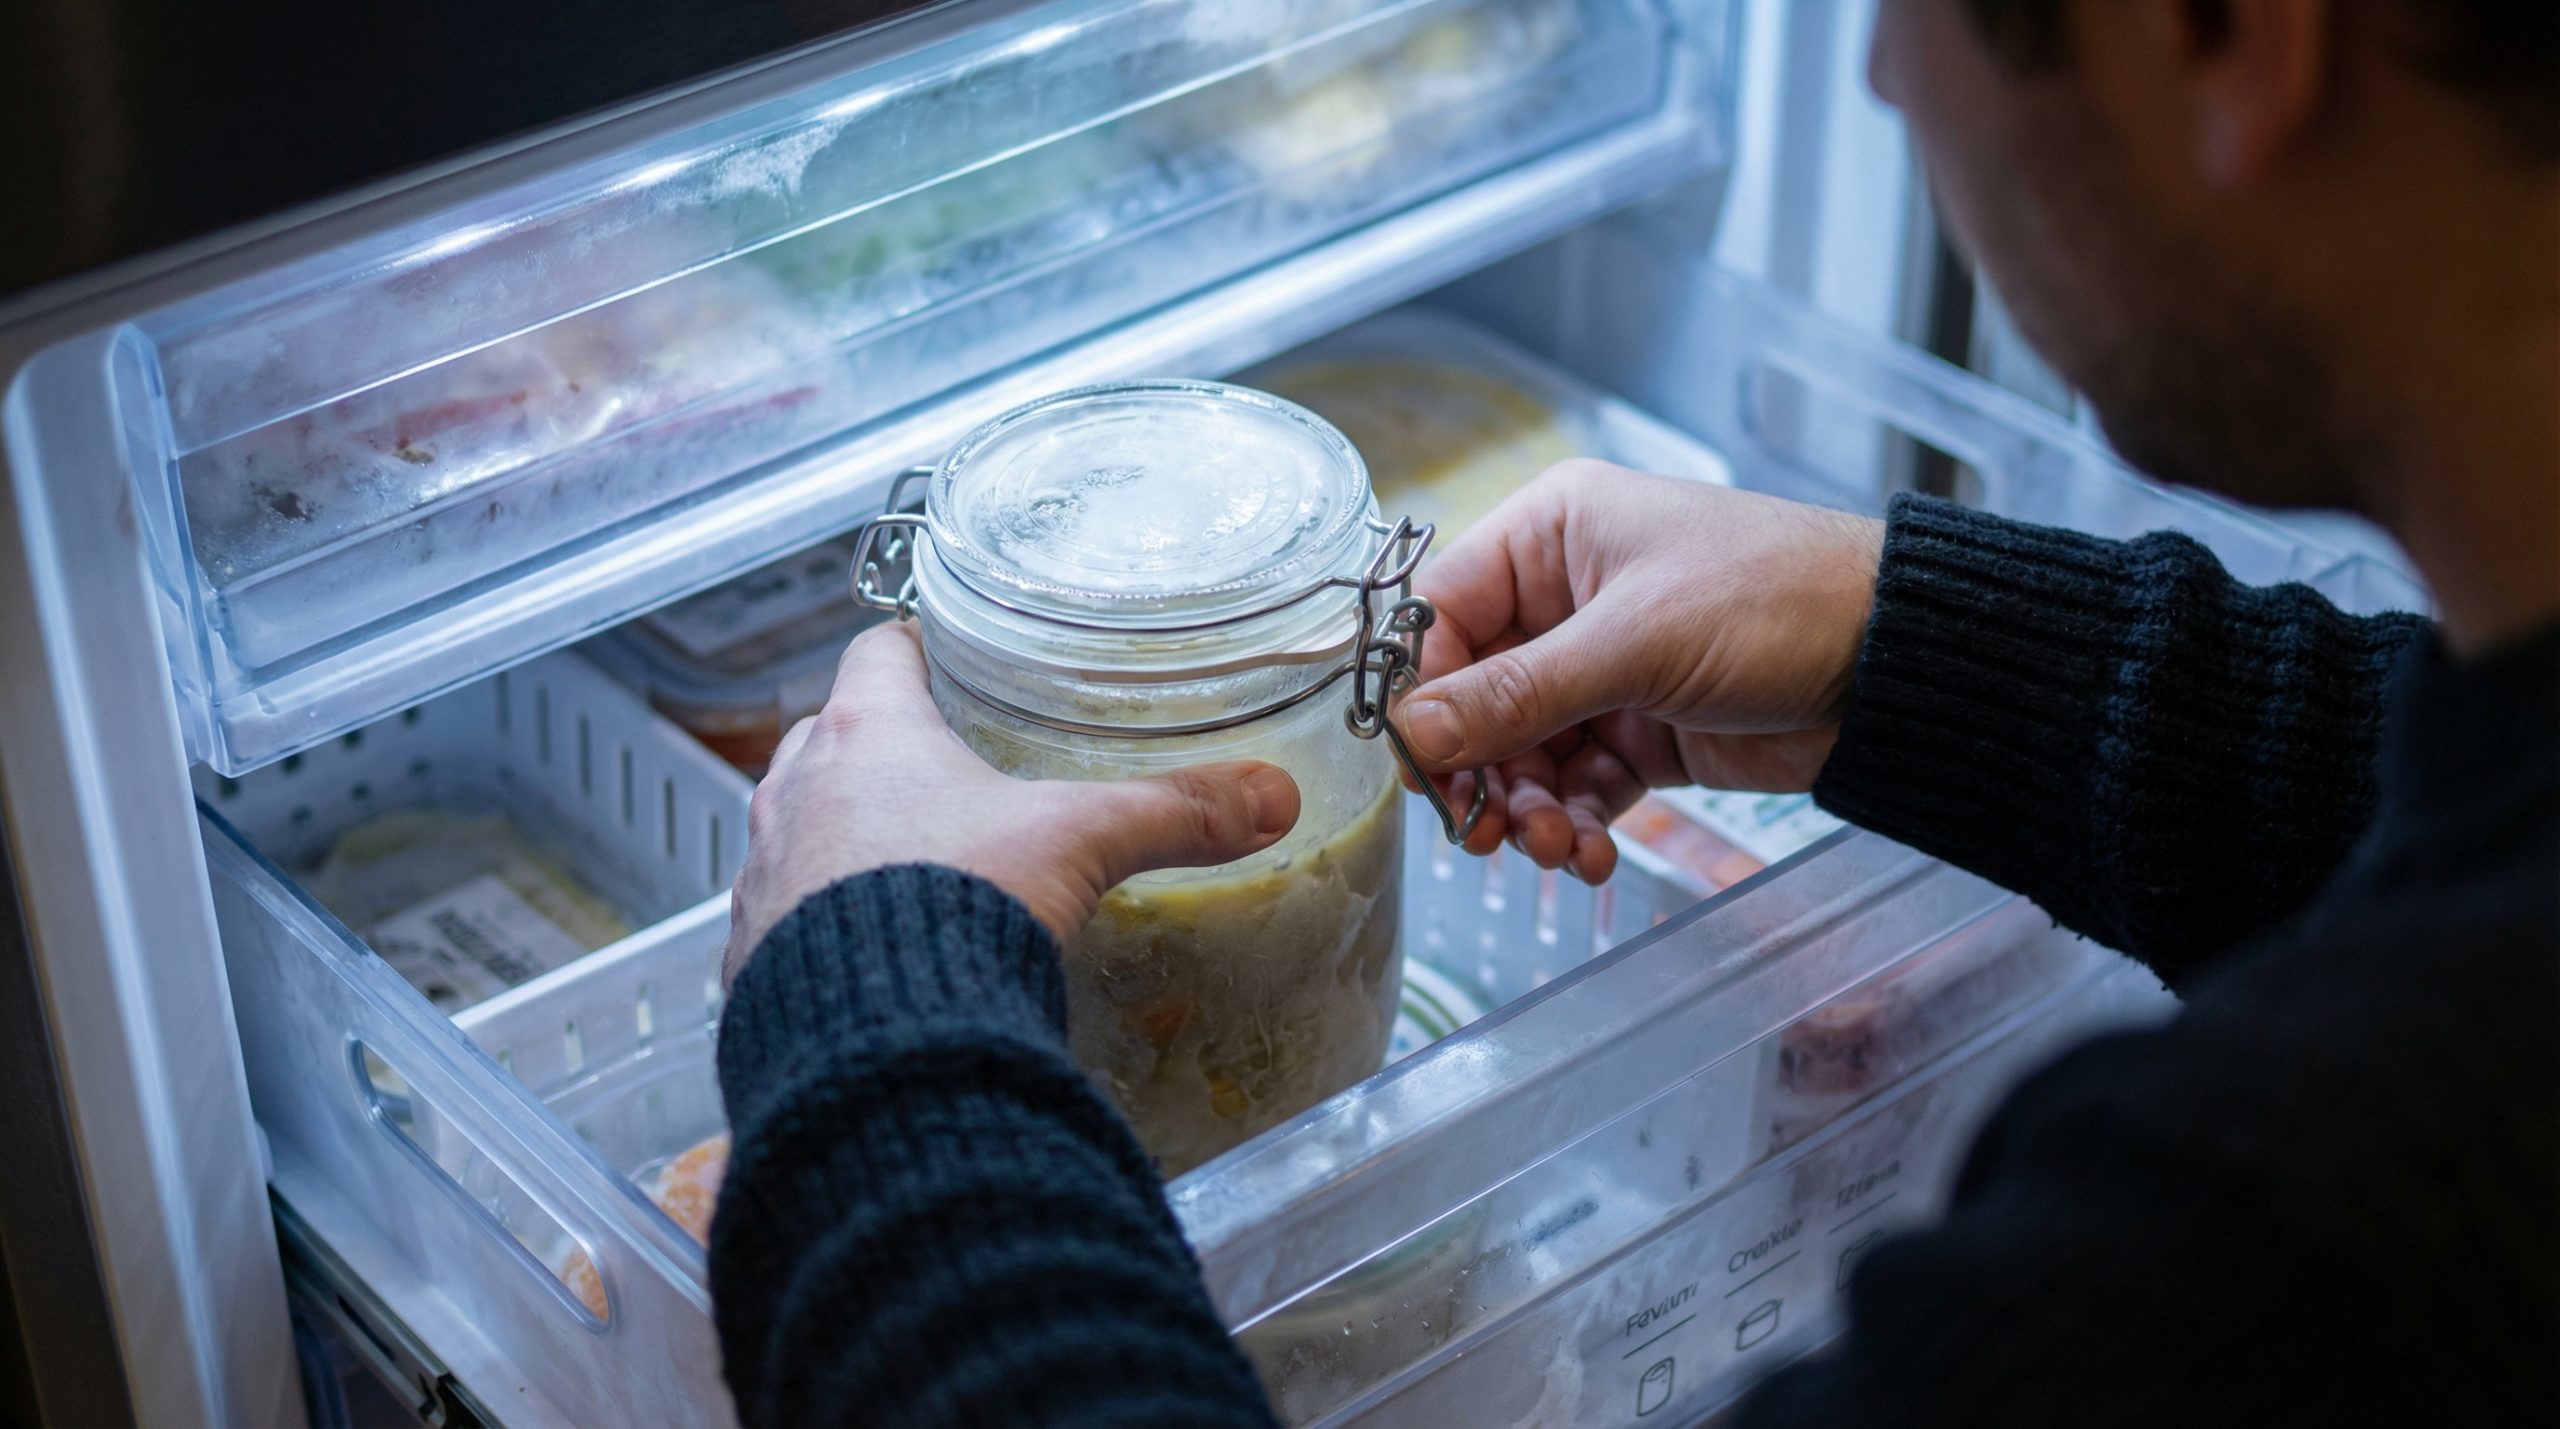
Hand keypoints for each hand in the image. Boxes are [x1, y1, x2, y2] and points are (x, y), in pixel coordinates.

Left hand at [722, 623, 1301, 984]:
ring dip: (838, 833)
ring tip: (905, 859)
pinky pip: (780, 917)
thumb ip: (1173, 812)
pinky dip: (818, 920)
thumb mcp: (1081, 842)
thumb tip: (1269, 797)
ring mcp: (762, 875)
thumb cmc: (956, 907)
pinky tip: (872, 949)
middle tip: (939, 765)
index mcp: (866, 734)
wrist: (874, 1042)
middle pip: (828, 735)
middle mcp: (796, 792)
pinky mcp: (749, 956)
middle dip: (876, 746)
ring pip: (796, 826)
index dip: (912, 647)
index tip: (940, 653)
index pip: (876, 651)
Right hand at [1401, 460, 1882, 883]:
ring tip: (1558, 849)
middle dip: (1482, 771)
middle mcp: (1564, 597)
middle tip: (1490, 833)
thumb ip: (1519, 693)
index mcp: (1551, 535)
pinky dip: (1575, 823)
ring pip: (1522, 753)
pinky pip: (1575, 784)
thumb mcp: (1636, 643)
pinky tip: (1591, 854)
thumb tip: (1415, 733)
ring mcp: (1602, 668)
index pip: (1443, 616)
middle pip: (1475, 697)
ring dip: (1529, 810)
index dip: (1426, 694)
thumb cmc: (1777, 600)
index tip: (1426, 765)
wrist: (1896, 663)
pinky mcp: (1639, 729)